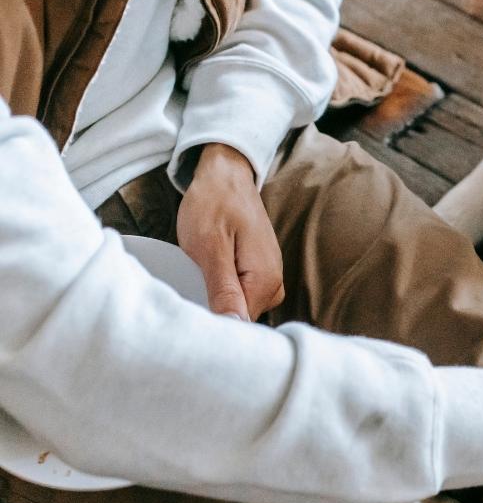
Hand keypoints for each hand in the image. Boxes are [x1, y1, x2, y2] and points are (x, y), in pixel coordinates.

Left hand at [177, 143, 283, 320]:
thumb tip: (233, 325)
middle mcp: (274, 284)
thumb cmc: (213, 204)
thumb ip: (223, 289)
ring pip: (240, 309)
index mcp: (265, 281)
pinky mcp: (260, 273)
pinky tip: (207, 274)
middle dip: (215, 312)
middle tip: (188, 289)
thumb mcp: (209, 247)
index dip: (213, 326)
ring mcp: (269, 278)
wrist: (225, 176)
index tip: (189, 317)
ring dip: (217, 300)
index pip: (241, 326)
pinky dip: (222, 290)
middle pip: (241, 320)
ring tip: (197, 276)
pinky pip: (241, 295)